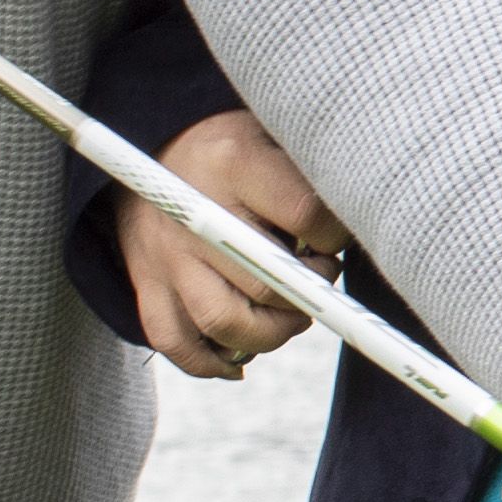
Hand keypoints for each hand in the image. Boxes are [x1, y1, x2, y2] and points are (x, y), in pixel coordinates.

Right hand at [122, 111, 343, 375]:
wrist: (150, 151)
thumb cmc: (233, 149)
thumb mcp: (272, 138)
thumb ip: (310, 178)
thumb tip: (354, 233)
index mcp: (235, 165)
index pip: (304, 214)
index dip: (334, 237)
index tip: (335, 240)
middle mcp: (197, 215)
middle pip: (266, 281)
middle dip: (307, 296)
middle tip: (316, 284)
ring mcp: (167, 256)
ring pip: (223, 322)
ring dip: (270, 335)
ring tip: (286, 319)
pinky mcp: (147, 285)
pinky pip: (175, 342)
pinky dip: (209, 363)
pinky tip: (239, 359)